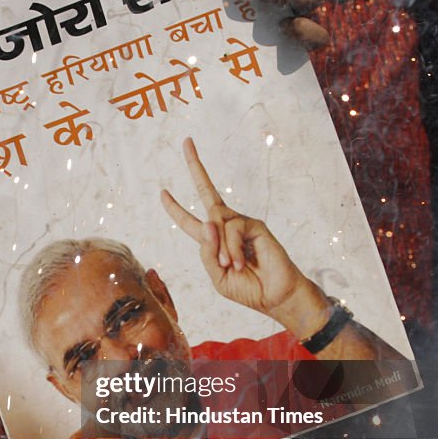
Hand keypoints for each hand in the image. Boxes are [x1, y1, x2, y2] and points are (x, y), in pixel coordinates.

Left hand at [160, 138, 318, 326]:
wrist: (275, 296)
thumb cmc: (248, 288)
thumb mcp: (217, 276)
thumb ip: (207, 253)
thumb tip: (208, 225)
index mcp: (213, 241)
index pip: (190, 222)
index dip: (176, 208)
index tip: (162, 192)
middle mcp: (226, 226)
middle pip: (207, 192)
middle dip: (195, 166)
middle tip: (186, 142)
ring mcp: (241, 223)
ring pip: (216, 223)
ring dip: (220, 249)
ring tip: (231, 266)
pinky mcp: (255, 225)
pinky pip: (232, 229)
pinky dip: (230, 248)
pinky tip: (238, 263)